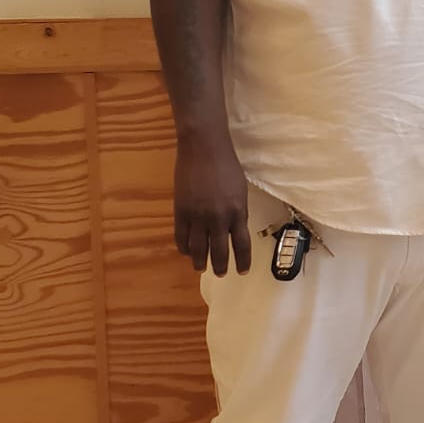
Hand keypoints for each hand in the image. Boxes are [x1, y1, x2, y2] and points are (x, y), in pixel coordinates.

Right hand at [173, 132, 251, 275]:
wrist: (203, 148)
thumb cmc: (226, 166)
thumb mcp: (240, 190)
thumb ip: (238, 211)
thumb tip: (235, 229)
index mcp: (237, 212)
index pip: (242, 244)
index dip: (242, 260)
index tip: (242, 271)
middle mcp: (218, 218)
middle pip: (219, 250)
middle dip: (220, 266)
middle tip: (220, 274)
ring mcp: (197, 215)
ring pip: (198, 247)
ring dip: (199, 261)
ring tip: (200, 267)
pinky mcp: (181, 210)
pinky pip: (181, 236)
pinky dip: (183, 246)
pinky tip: (185, 251)